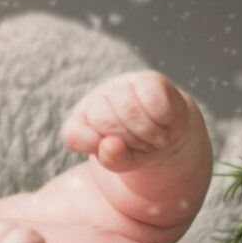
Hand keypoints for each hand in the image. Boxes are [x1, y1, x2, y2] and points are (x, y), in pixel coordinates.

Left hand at [60, 71, 190, 172]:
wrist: (167, 134)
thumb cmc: (137, 149)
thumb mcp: (123, 163)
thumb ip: (112, 160)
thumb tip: (110, 146)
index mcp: (79, 123)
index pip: (74, 135)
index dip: (96, 146)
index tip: (116, 152)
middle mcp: (95, 100)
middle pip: (105, 122)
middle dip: (130, 142)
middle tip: (143, 146)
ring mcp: (119, 86)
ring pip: (129, 110)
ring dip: (149, 133)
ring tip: (156, 137)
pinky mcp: (147, 79)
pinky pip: (153, 100)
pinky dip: (163, 120)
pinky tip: (165, 122)